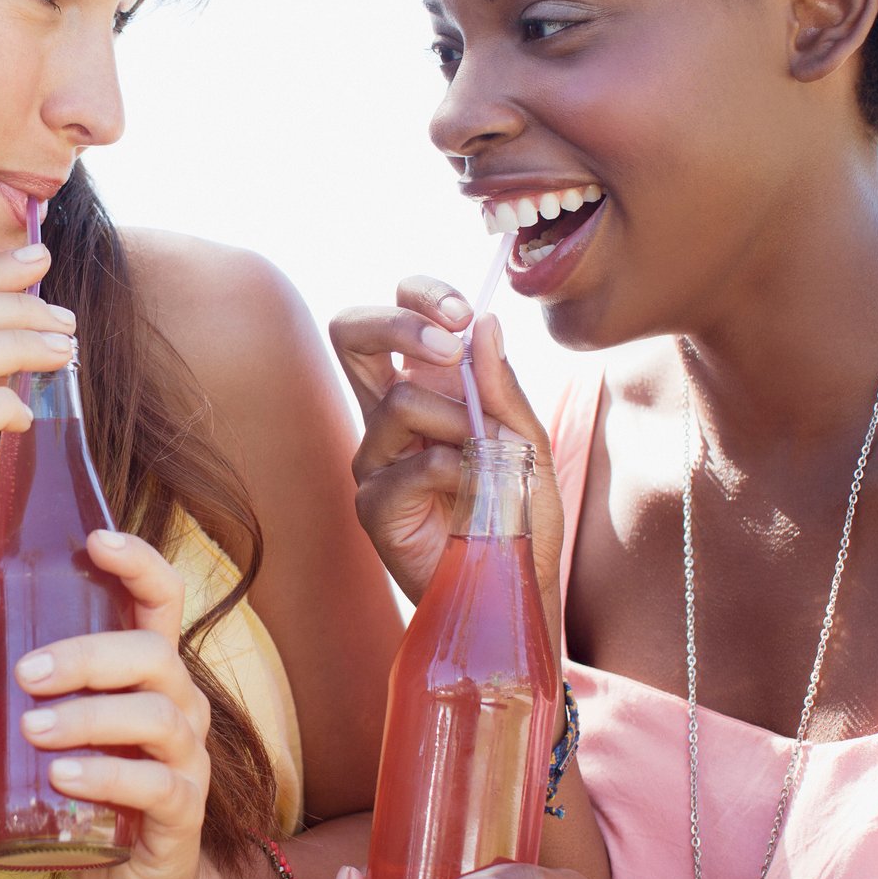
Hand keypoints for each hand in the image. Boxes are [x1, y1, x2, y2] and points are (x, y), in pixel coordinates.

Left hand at [0, 531, 210, 878]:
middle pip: (154, 654)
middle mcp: (180, 702)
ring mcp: (188, 757)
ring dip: (90, 717)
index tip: (96, 540)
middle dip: (88, 656)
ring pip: (156, 716)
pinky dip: (107, 776)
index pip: (161, 597)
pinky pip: (156, 785)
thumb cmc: (88, 783)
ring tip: (32, 729)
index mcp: (148, 668)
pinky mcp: (183, 812)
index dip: (139, 561)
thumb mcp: (33, 727)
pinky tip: (62, 778)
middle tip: (25, 673)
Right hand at [329, 281, 561, 608]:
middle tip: (449, 346)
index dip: (418, 297)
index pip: (396, 315)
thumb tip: (485, 323)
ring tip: (490, 465)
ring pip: (397, 402)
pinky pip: (411, 465)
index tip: (461, 314)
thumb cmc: (520, 512)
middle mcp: (386, 415)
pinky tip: (474, 499)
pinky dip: (457, 474)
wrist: (519, 581)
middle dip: (398, 323)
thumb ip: (502, 388)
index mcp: (423, 388)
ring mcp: (374, 458)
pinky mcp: (372, 503)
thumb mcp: (527, 440)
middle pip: (350, 332)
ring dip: (459, 424)